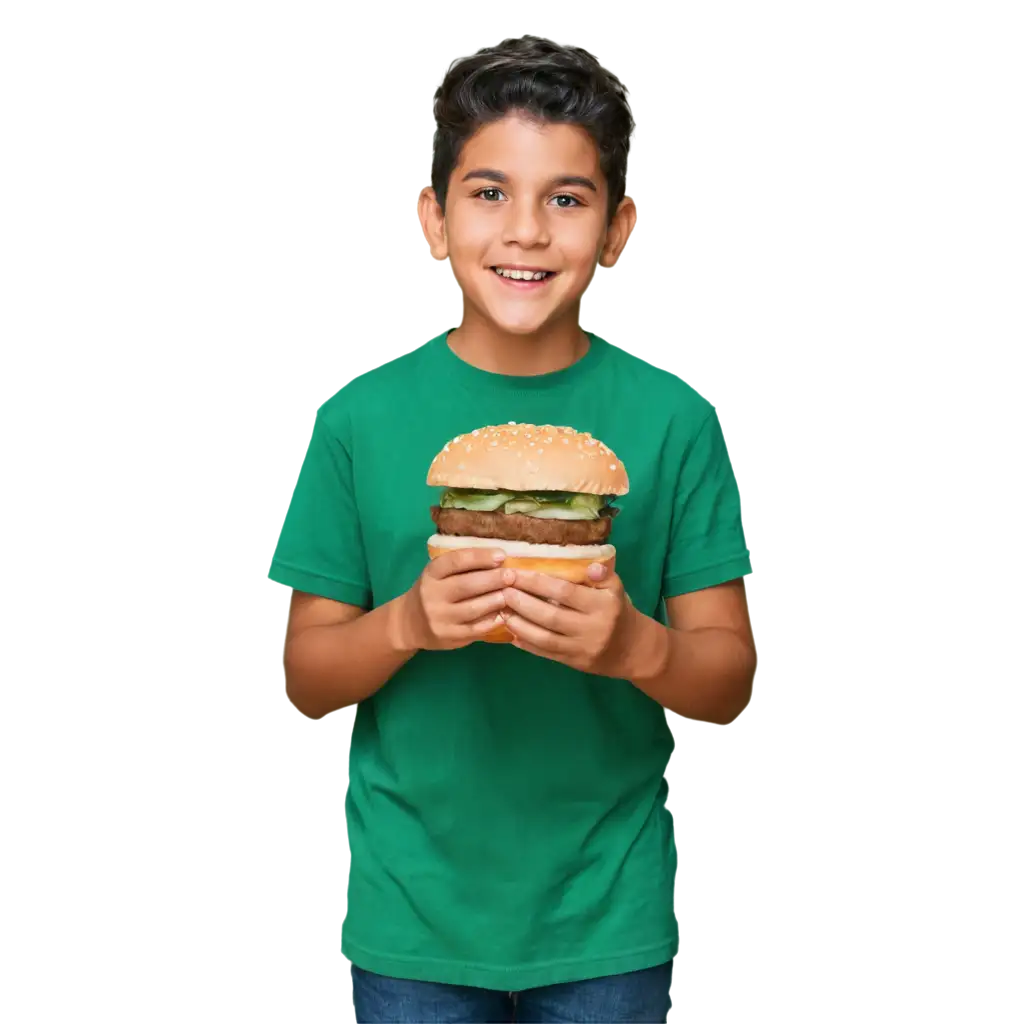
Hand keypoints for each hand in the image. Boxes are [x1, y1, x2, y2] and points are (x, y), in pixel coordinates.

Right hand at [393, 547, 513, 652]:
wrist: (409, 623)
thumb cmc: (433, 592)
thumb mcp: (439, 574)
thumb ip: (462, 567)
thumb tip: (499, 558)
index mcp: (431, 573)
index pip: (456, 561)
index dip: (480, 557)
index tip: (501, 555)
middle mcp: (432, 595)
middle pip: (467, 584)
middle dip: (494, 579)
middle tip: (512, 575)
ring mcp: (440, 617)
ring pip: (474, 608)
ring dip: (496, 600)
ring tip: (512, 594)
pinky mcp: (449, 636)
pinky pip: (476, 628)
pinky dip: (493, 620)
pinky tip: (504, 614)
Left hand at [500, 563, 638, 676]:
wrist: (632, 649)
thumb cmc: (618, 611)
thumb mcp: (616, 589)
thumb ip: (603, 575)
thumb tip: (591, 565)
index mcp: (603, 605)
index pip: (565, 592)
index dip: (537, 582)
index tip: (516, 573)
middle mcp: (592, 628)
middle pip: (550, 616)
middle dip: (522, 602)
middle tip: (502, 590)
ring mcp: (581, 648)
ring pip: (545, 638)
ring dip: (520, 624)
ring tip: (502, 610)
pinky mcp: (573, 662)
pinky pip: (546, 653)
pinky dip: (527, 644)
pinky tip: (510, 633)